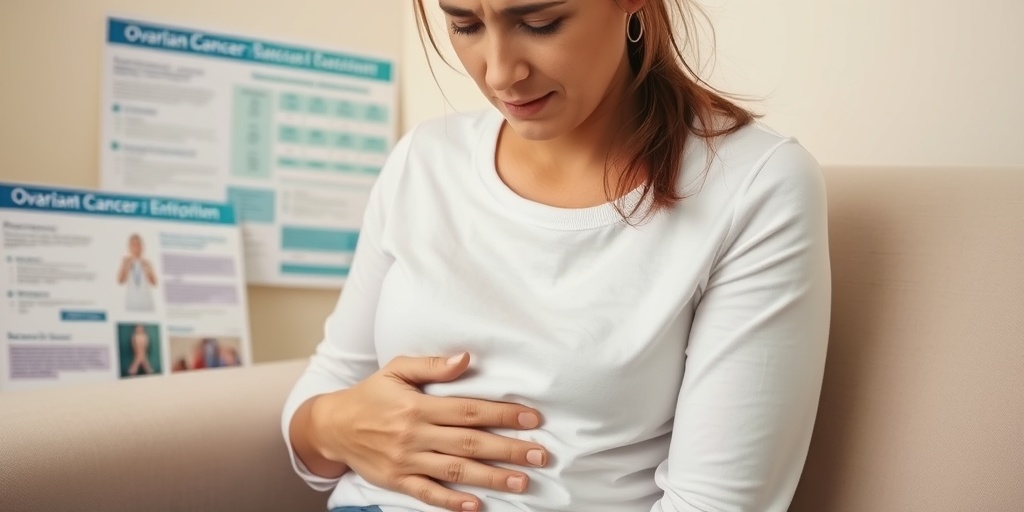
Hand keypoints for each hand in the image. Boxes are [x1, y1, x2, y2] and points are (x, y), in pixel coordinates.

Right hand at [308, 353, 547, 510]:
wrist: (332, 426)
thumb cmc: (370, 394)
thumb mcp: (396, 369)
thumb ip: (431, 365)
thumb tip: (466, 358)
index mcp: (418, 405)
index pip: (468, 410)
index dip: (502, 413)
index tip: (532, 417)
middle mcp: (414, 434)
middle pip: (469, 442)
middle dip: (508, 448)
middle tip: (540, 454)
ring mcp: (406, 460)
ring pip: (455, 470)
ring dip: (491, 477)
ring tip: (522, 480)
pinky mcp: (397, 481)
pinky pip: (427, 494)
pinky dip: (452, 502)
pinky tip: (476, 505)